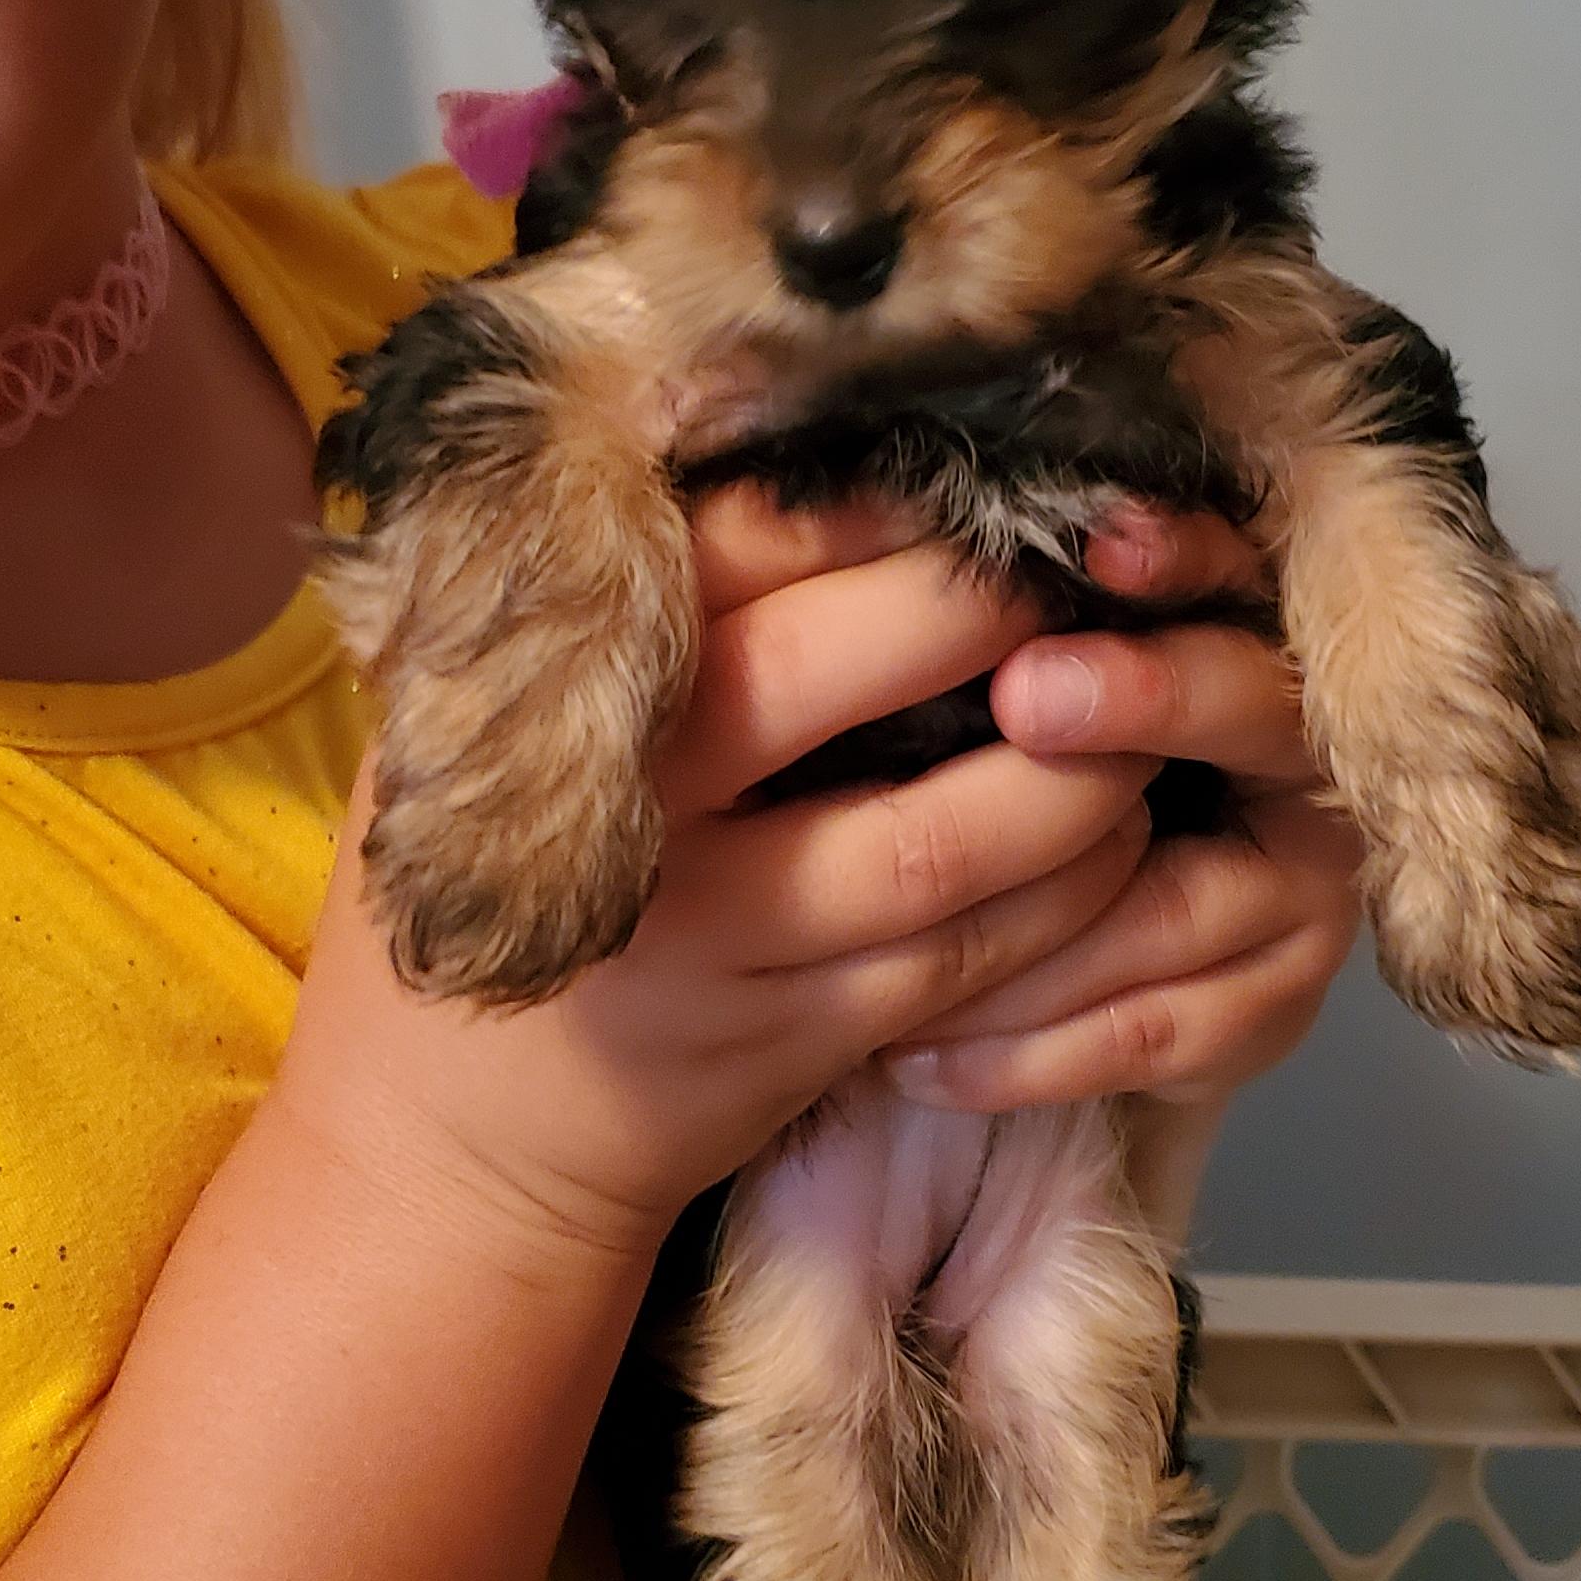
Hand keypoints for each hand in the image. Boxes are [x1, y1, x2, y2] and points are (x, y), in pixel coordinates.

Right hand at [273, 490, 1159, 1259]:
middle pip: (847, 671)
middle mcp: (636, 810)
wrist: (451, 1143)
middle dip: (989, 604)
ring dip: (1071, 767)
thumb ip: (619, 603)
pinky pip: (973, 955)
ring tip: (1129, 706)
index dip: (882, 497)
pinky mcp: (798, 1042)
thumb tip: (799, 437)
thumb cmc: (495, 870)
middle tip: (1080, 564)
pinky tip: (1106, 833)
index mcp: (565, 689)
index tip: (978, 463)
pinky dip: (1067, 889)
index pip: (741, 542)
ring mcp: (722, 940)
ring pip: (948, 839)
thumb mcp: (490, 718)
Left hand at [884, 502, 1358, 1114]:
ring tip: (895, 918)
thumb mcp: (996, 687)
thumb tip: (888, 538)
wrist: (1067, 973)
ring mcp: (1303, 891)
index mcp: (1243, 640)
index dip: (1183, 556)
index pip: (1236, 575)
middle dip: (1140, 701)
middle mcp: (1300, 758)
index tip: (1102, 548)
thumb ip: (988, 623)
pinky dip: (1028, 1050)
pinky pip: (1151, 1032)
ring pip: (1174, 908)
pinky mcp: (1274, 1010)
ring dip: (1030, 928)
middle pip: (1254, 710)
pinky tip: (920, 1051)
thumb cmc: (1010, 786)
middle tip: (1025, 696)